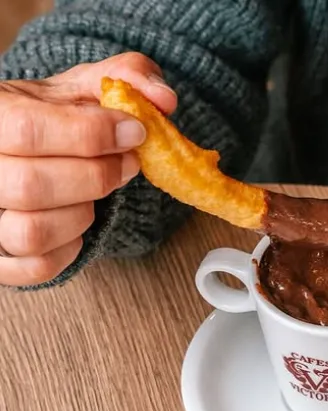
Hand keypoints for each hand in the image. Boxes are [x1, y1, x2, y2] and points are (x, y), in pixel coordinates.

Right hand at [0, 53, 176, 286]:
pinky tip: (77, 225)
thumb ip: (125, 77)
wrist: (20, 149)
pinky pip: (37, 268)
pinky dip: (69, 251)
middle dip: (95, 178)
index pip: (27, 129)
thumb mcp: (81, 87)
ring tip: (93, 194)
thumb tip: (164, 99)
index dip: (90, 135)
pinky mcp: (0, 260)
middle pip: (31, 186)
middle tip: (125, 165)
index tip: (134, 132)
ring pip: (30, 232)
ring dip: (81, 215)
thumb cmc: (50, 119)